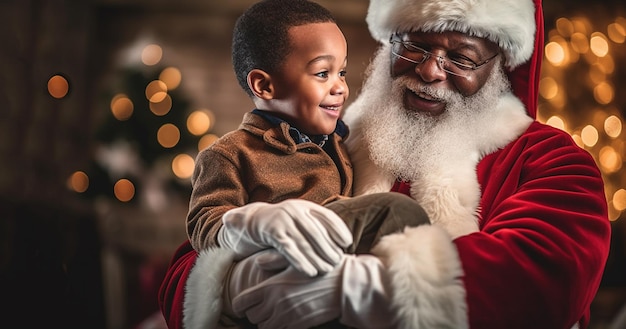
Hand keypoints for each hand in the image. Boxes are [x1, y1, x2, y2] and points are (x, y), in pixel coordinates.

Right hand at [218, 200, 353, 276]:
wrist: (248, 222)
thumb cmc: (278, 227)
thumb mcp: (296, 222)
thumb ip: (313, 228)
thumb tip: (341, 245)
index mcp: (304, 206)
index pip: (327, 216)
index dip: (338, 229)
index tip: (347, 243)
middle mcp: (294, 210)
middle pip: (316, 231)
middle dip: (328, 248)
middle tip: (337, 262)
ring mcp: (282, 219)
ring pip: (303, 241)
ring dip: (317, 258)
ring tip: (326, 270)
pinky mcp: (271, 231)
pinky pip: (289, 249)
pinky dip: (300, 261)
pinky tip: (309, 272)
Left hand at [232, 253, 395, 328]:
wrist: (343, 285)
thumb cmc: (319, 269)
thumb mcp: (297, 260)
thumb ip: (275, 260)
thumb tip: (258, 262)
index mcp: (271, 286)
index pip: (241, 302)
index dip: (240, 304)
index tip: (244, 303)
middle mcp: (276, 304)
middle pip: (252, 316)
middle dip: (255, 311)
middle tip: (263, 305)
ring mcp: (287, 317)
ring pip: (264, 326)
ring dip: (267, 321)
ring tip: (276, 311)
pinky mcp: (298, 326)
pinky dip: (280, 326)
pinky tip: (287, 316)